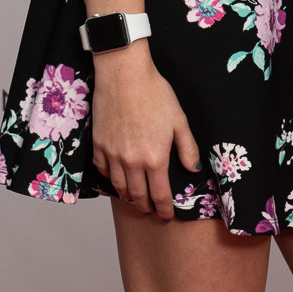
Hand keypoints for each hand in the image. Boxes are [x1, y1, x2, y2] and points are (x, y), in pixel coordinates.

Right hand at [89, 42, 200, 220]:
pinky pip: (102, 169)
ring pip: (118, 186)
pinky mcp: (98, 144)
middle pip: (137, 195)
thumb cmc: (154, 94)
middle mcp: (131, 162)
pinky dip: (109, 177)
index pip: (160, 195)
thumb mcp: (179, 121)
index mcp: (154, 159)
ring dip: (128, 195)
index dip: (164, 209)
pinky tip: (115, 176)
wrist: (124, 75)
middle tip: (150, 210)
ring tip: (134, 198)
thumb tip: (193, 169)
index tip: (167, 216)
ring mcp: (112, 154)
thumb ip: (187, 149)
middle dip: (145, 206)